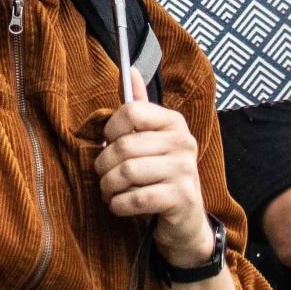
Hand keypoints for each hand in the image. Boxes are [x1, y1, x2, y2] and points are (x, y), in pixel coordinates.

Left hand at [95, 68, 210, 264]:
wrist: (186, 221)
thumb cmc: (161, 175)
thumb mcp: (152, 140)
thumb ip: (139, 107)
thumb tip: (129, 68)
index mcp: (174, 122)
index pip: (131, 111)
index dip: (111, 130)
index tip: (110, 144)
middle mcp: (183, 142)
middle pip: (124, 146)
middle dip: (104, 165)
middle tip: (104, 176)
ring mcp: (185, 170)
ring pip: (126, 172)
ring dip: (109, 187)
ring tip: (110, 191)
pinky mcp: (181, 199)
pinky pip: (135, 199)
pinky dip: (118, 205)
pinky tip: (119, 206)